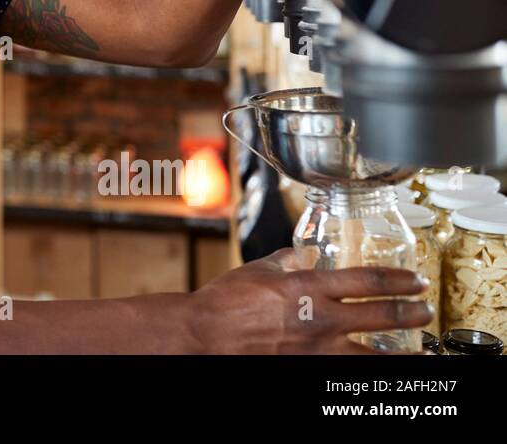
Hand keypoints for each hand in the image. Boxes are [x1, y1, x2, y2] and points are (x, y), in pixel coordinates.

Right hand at [187, 248, 432, 353]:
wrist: (206, 336)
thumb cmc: (225, 302)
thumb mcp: (256, 269)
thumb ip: (283, 260)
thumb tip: (298, 254)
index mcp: (309, 287)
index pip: (368, 280)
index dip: (399, 280)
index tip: (415, 281)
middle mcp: (321, 319)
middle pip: (382, 316)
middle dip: (411, 313)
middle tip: (424, 311)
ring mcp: (319, 350)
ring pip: (377, 356)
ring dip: (405, 355)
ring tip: (422, 353)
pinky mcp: (310, 370)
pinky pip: (351, 375)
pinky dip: (370, 373)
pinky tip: (380, 372)